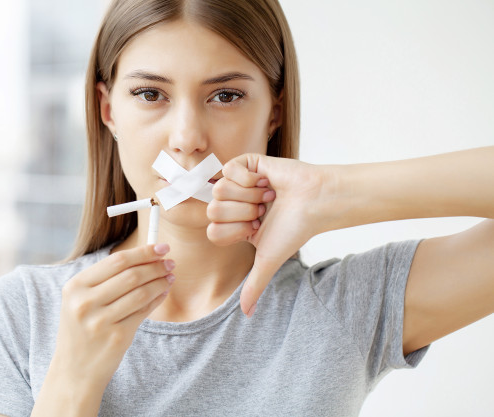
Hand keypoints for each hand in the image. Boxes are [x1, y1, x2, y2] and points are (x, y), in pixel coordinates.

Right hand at [53, 244, 174, 389]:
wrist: (74, 371)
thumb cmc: (82, 329)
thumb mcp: (80, 301)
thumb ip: (104, 278)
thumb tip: (144, 255)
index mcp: (74, 287)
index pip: (116, 261)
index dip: (143, 252)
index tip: (161, 247)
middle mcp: (85, 303)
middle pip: (131, 275)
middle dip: (155, 265)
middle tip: (169, 261)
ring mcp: (101, 321)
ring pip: (141, 292)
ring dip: (160, 281)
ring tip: (169, 276)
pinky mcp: (117, 337)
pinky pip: (144, 311)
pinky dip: (157, 298)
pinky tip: (163, 292)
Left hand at [207, 154, 331, 316]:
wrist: (314, 201)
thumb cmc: (294, 229)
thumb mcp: (268, 259)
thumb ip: (254, 285)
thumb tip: (246, 314)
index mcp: (235, 225)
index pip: (212, 231)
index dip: (235, 232)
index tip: (257, 228)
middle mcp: (232, 204)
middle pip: (213, 211)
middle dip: (242, 213)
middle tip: (263, 210)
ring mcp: (236, 183)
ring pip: (218, 190)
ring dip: (248, 196)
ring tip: (266, 196)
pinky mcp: (244, 163)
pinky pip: (228, 170)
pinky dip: (249, 178)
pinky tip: (265, 181)